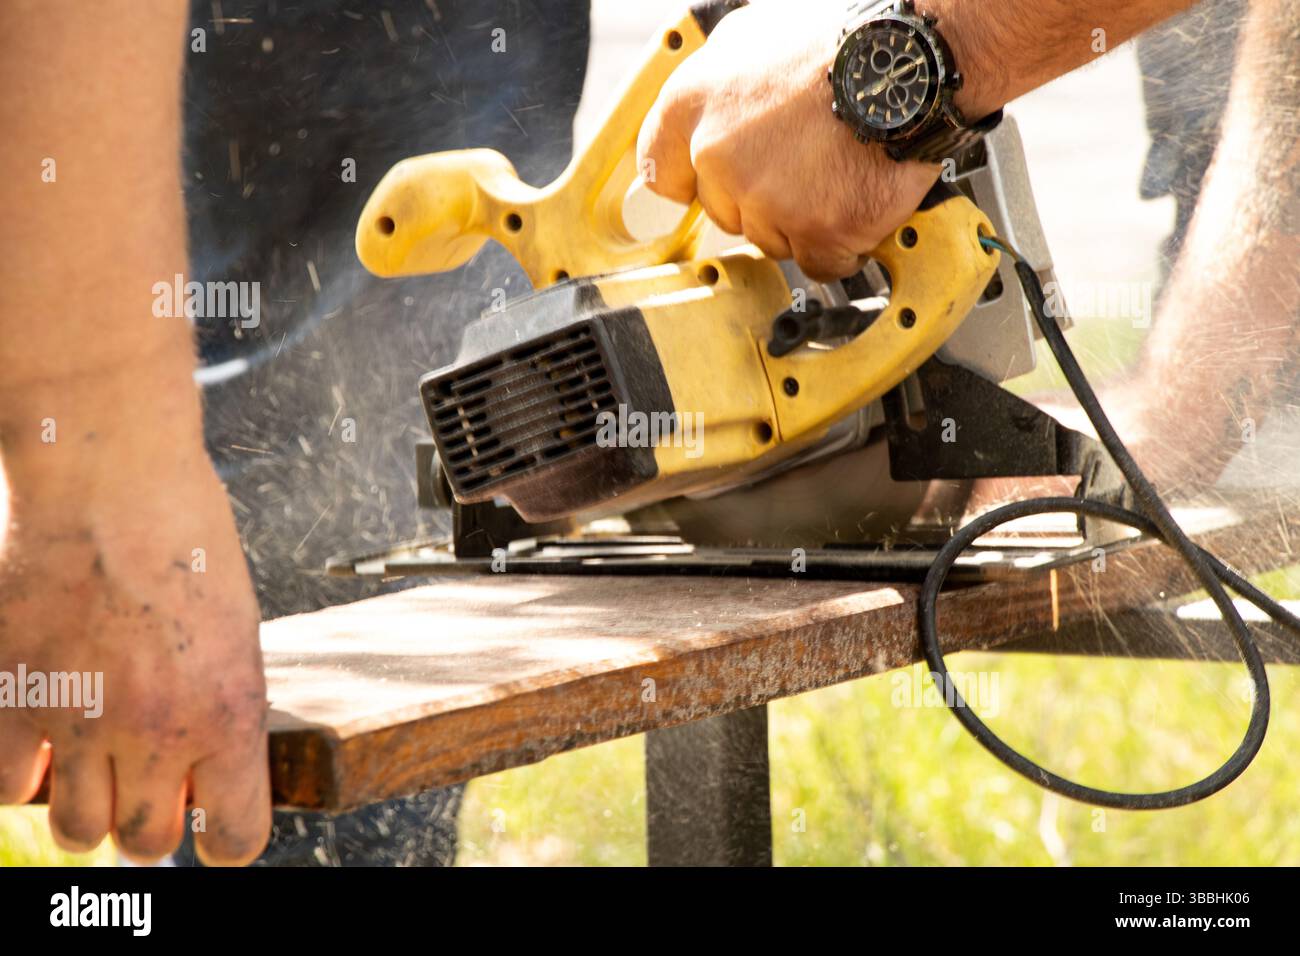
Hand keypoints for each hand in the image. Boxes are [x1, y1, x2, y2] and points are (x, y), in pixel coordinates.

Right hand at [0, 435, 270, 865]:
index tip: (215, 831)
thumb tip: (203, 767)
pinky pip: (8, 787)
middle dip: (150, 825)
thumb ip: (220, 706)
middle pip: (145, 844)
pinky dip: (25, 774)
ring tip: (94, 763)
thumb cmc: (186, 537)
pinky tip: (43, 737)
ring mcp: (77, 721)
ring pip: (75, 832)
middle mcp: (155, 732)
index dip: (225, 841)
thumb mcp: (236, 629)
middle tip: (146, 786)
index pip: (234, 837)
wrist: (108, 480)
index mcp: (227, 715)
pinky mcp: (9, 699)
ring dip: (86, 808)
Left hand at [637, 2, 940, 279]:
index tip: (705, 185)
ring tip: (838, 170)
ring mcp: (767, 198)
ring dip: (803, 220)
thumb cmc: (845, 38)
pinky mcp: (817, 230)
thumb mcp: (756, 35)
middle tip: (804, 161)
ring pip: (771, 239)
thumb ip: (720, 87)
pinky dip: (841, 243)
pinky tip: (857, 202)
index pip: (662, 168)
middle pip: (725, 211)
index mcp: (694, 102)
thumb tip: (707, 117)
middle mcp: (719, 154)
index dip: (691, 178)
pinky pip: (819, 262)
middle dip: (761, 196)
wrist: (914, 59)